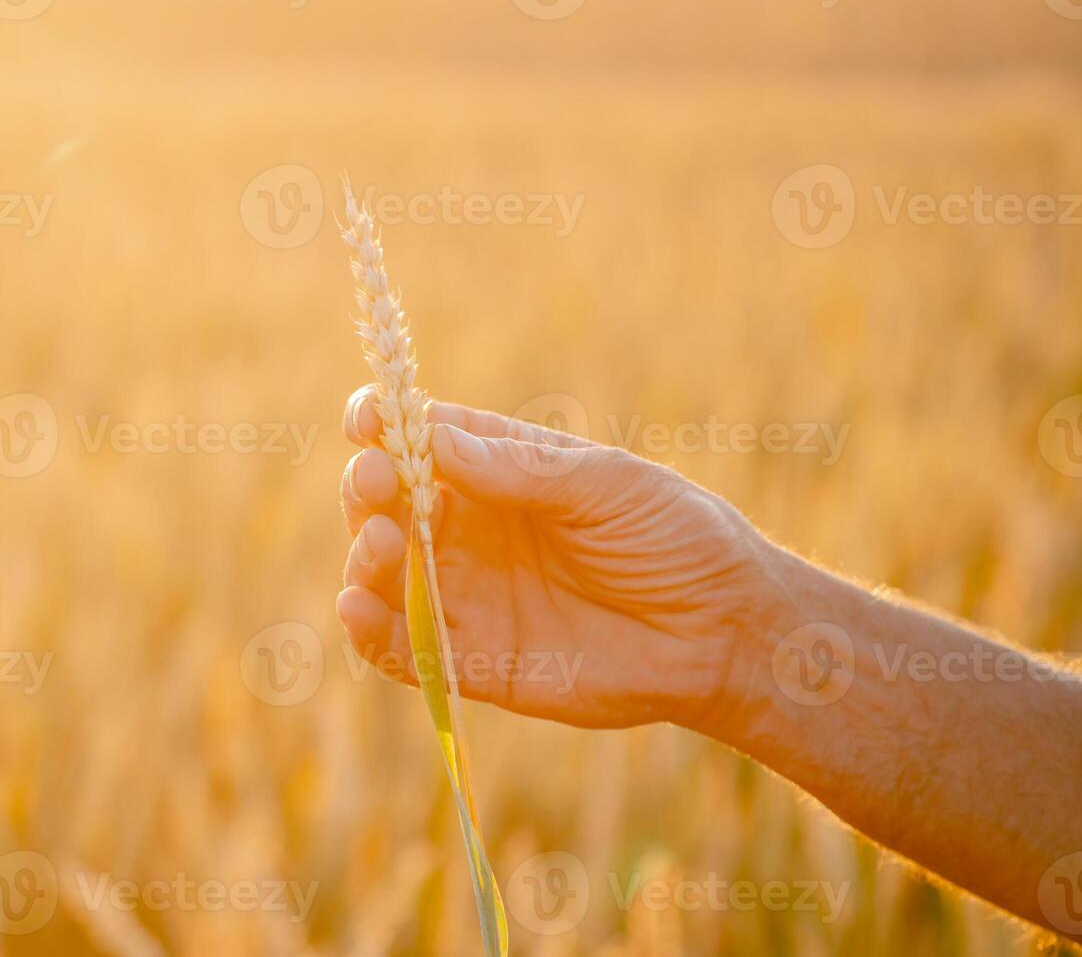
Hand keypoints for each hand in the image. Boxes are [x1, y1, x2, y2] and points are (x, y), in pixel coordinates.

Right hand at [337, 386, 782, 729]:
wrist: (725, 633)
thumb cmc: (674, 539)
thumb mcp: (603, 485)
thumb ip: (519, 469)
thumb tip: (432, 438)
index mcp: (498, 472)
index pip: (420, 439)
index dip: (382, 424)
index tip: (367, 420)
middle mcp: (470, 530)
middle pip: (386, 503)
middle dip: (369, 489)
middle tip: (378, 484)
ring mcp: (468, 595)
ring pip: (383, 575)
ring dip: (364, 558)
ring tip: (384, 545)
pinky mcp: (475, 661)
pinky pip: (403, 650)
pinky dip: (368, 632)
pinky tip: (356, 608)